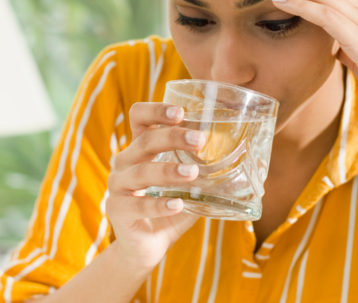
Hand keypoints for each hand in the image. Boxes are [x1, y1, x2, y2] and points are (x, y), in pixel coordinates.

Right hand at [105, 102, 202, 270]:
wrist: (146, 246)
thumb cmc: (170, 209)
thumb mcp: (187, 186)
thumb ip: (204, 171)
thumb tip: (240, 159)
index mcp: (139, 149)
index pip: (139, 118)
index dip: (156, 111)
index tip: (181, 112)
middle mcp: (125, 162)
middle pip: (144, 141)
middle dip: (172, 137)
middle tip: (199, 140)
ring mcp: (117, 186)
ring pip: (141, 172)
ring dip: (168, 170)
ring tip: (193, 173)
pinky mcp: (116, 210)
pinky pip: (137, 205)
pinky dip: (159, 204)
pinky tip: (178, 204)